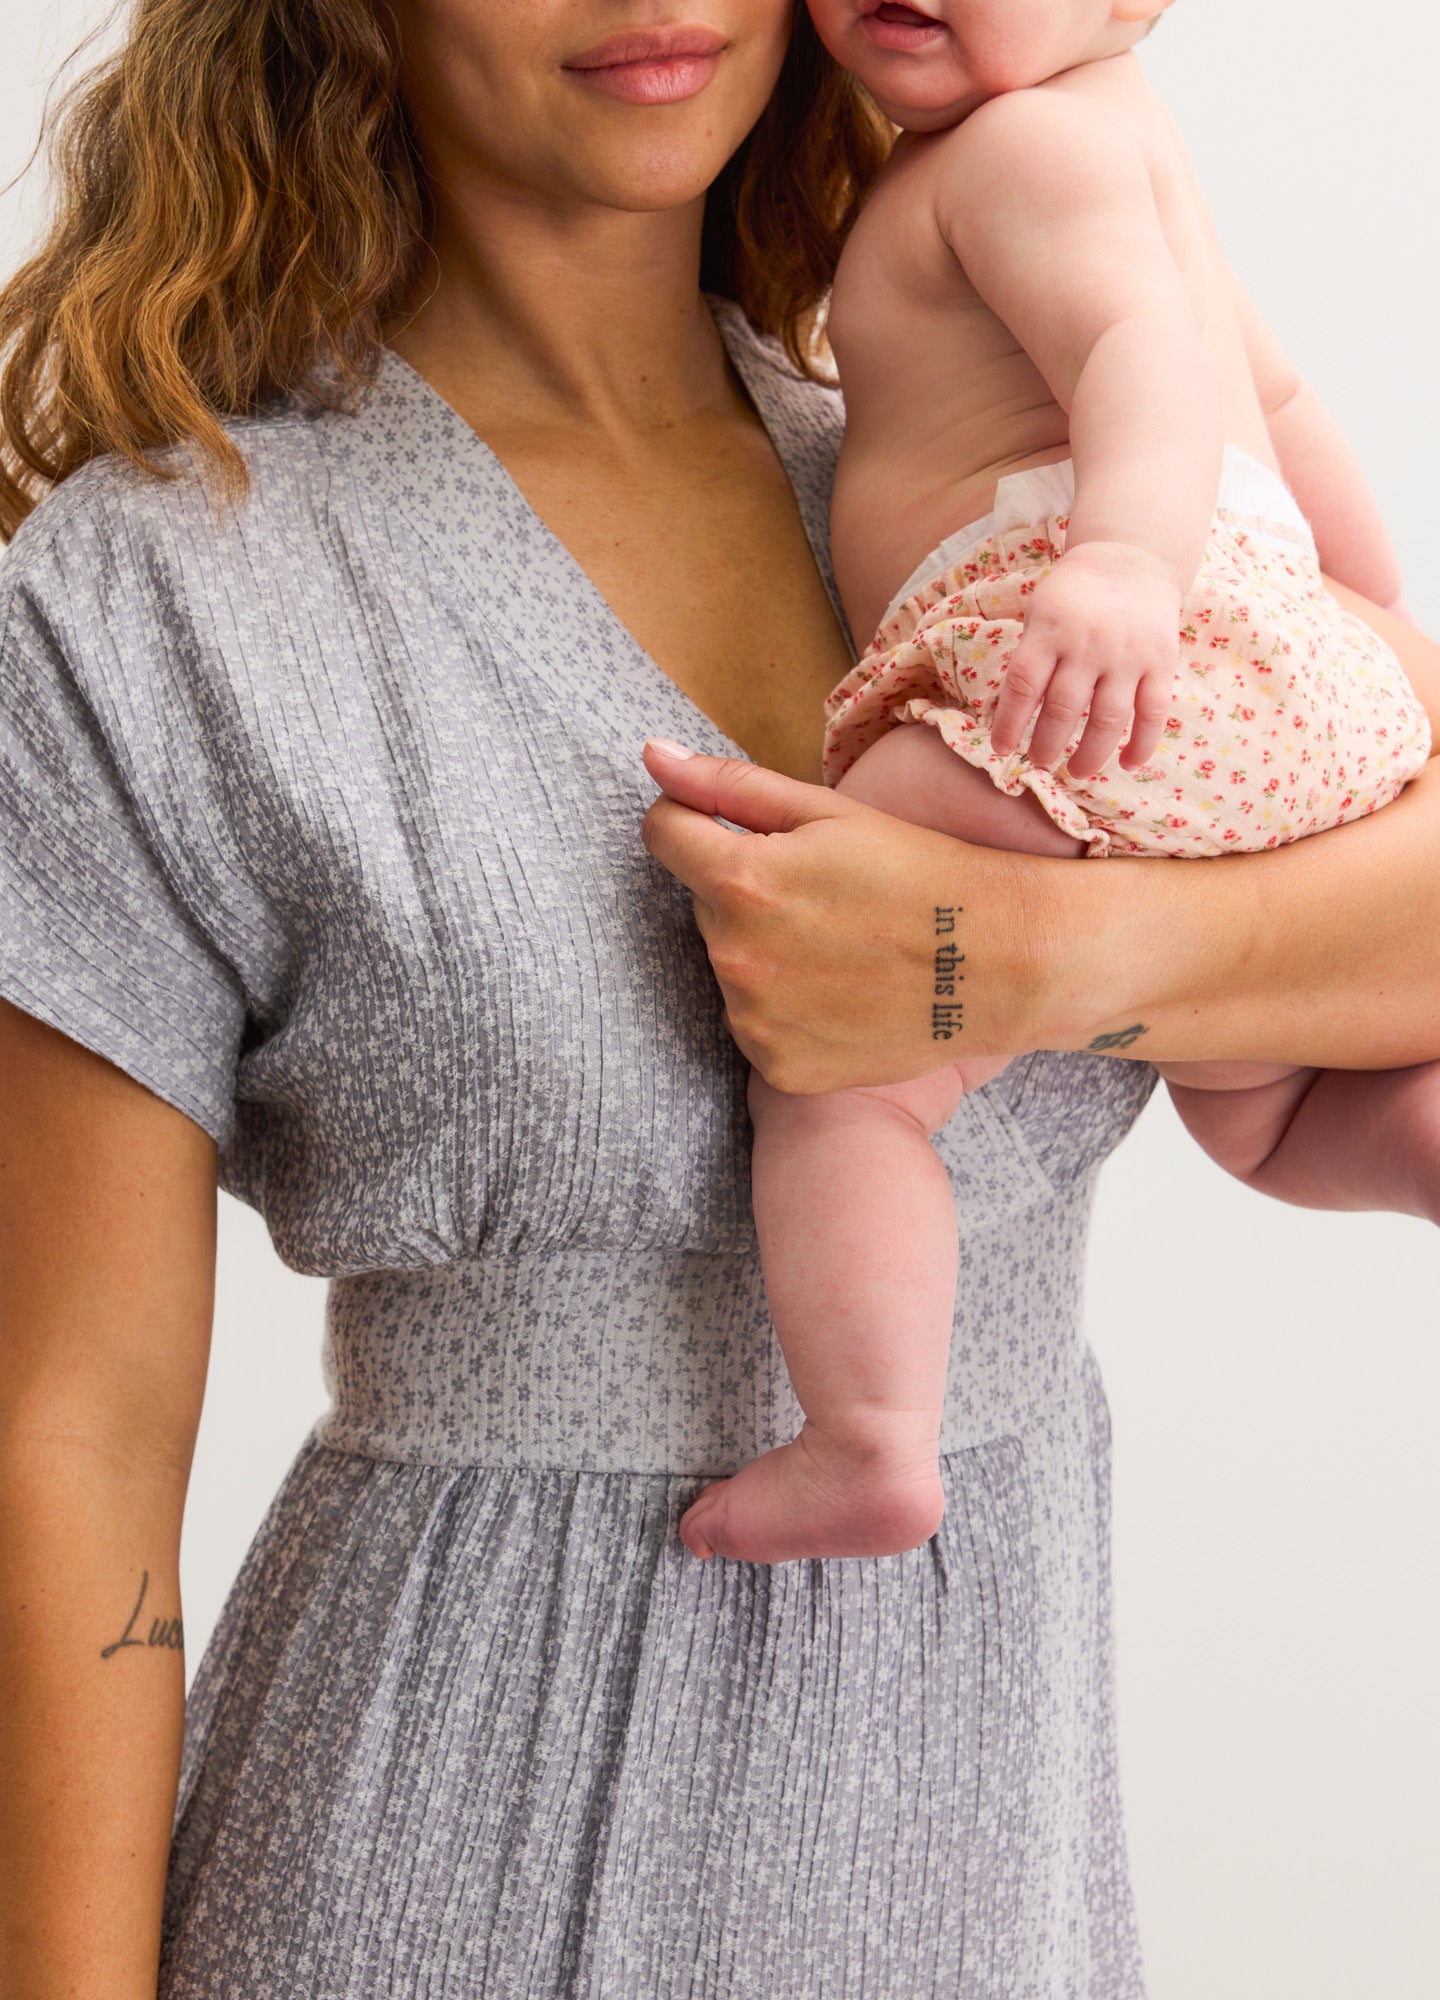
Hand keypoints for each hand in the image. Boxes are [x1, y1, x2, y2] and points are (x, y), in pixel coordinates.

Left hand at [639, 741, 1063, 1091]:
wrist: (998, 963)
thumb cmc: (919, 872)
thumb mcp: (828, 813)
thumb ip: (729, 785)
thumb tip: (652, 756)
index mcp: (741, 881)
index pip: (662, 833)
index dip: (690, 818)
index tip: (733, 824)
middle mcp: (734, 958)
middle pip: (705, 904)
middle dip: (745, 889)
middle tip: (824, 893)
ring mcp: (754, 1021)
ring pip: (729, 964)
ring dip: (763, 949)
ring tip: (840, 944)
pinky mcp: (777, 1066)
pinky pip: (756, 1023)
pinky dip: (785, 1007)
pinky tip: (841, 991)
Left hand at [989, 541, 1182, 779]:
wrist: (1132, 560)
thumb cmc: (1073, 597)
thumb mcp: (1040, 613)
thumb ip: (1032, 659)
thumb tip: (1011, 719)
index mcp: (1050, 630)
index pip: (1023, 685)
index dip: (1009, 723)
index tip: (1001, 750)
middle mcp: (1088, 645)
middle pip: (1064, 709)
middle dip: (1047, 745)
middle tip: (1040, 761)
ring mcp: (1128, 655)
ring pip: (1108, 719)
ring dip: (1090, 754)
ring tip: (1076, 772)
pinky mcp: (1161, 662)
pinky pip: (1153, 713)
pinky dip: (1142, 744)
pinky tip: (1127, 764)